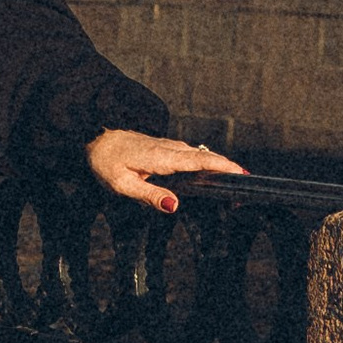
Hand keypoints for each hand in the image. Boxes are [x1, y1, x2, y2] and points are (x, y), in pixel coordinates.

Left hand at [87, 130, 244, 212]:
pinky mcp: (166, 148)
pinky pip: (192, 154)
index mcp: (162, 157)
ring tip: (235, 180)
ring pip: (200, 154)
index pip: (199, 160)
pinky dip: (207, 162)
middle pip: (205, 157)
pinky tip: (212, 172)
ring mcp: (169, 146)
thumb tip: (175, 206)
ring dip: (219, 165)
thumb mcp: (122, 184)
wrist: (95, 136)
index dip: (222, 166)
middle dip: (227, 168)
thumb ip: (149, 196)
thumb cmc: (106, 161)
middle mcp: (170, 148)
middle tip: (246, 183)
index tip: (242, 173)